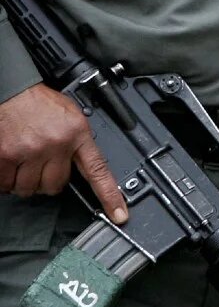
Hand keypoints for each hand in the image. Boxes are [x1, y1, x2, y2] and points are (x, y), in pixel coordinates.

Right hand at [0, 84, 126, 222]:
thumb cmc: (39, 103)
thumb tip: (81, 166)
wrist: (12, 91)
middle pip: (55, 186)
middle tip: (42, 164)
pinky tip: (10, 163)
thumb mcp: (71, 117)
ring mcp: (30, 152)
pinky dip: (6, 180)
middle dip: (48, 181)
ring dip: (26, 181)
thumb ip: (78, 141)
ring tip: (25, 160)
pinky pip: (6, 185)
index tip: (119, 215)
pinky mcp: (6, 157)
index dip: (110, 195)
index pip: (98, 170)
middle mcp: (55, 144)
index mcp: (77, 134)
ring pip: (30, 189)